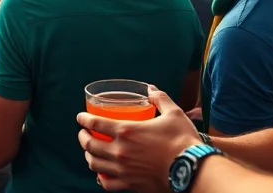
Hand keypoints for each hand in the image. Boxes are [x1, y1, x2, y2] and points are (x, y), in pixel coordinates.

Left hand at [77, 85, 201, 191]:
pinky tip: (102, 173)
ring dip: (89, 156)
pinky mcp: (130, 185)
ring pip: (94, 164)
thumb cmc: (183, 141)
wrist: (193, 170)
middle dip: (83, 138)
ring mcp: (123, 170)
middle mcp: (119, 151)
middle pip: (89, 144)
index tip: (80, 118)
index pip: (95, 123)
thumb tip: (151, 89)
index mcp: (126, 131)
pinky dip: (101, 177)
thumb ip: (160, 99)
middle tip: (83, 134)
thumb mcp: (173, 113)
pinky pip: (107, 183)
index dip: (83, 119)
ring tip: (90, 152)